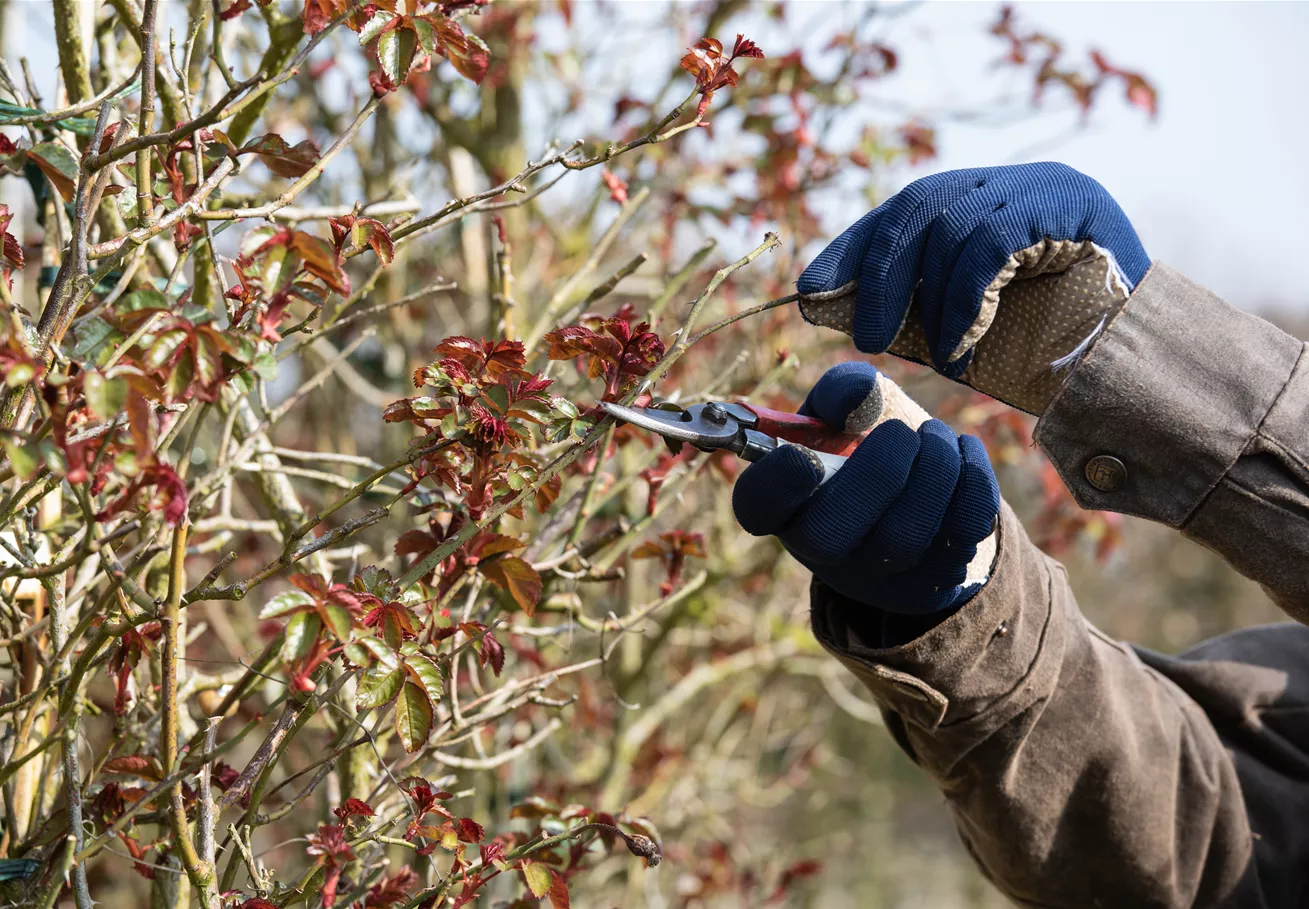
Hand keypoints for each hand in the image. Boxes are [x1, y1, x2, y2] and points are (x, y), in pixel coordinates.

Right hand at [731, 362, 999, 614]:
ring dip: (932, 469)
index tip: (802, 455)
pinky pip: (958, 536)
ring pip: (903, 536)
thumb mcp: (846, 410)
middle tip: (901, 433)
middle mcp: (821, 548)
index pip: (758, 507)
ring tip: (935, 437)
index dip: (775, 486)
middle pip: (831, 534)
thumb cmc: (867, 442)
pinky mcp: (931, 581)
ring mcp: (876, 574)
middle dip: (878, 472)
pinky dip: (971, 482)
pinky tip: (961, 454)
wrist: (920, 489)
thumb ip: (844, 392)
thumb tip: (856, 396)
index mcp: (784, 501)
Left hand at [796, 163, 1149, 413]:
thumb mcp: (966, 328)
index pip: (904, 209)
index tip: (809, 287)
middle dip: (878, 272)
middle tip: (861, 335)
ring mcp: (1042, 185)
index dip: (853, 245)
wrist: (1143, 366)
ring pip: (950, 223)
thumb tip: (832, 309)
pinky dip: (964, 297)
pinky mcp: (1069, 201)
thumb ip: (913, 310)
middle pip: (917, 205)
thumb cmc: (1054, 353)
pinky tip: (962, 341)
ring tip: (937, 352)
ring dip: (931, 299)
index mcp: (983, 203)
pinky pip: (989, 241)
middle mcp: (1011, 182)